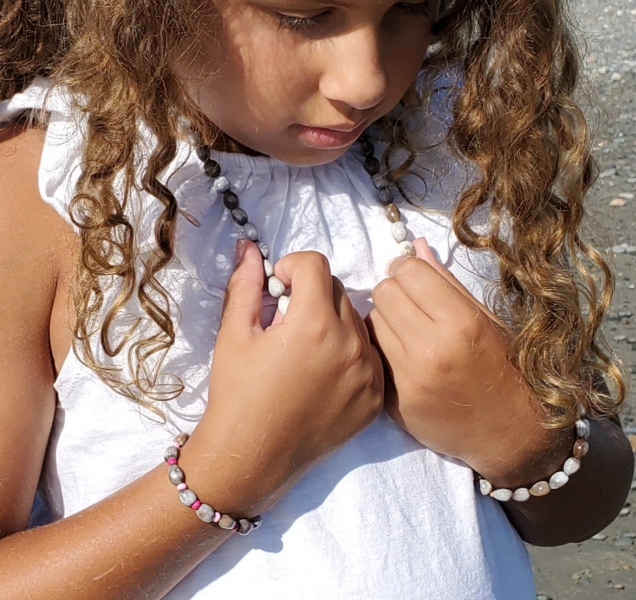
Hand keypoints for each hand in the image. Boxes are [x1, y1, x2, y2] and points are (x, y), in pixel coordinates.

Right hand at [184, 241, 383, 515]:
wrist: (251, 459)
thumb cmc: (236, 393)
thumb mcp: (235, 333)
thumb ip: (247, 284)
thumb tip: (249, 246)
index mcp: (313, 324)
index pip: (316, 265)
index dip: (291, 267)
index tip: (277, 287)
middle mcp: (349, 344)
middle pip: (338, 290)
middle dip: (312, 294)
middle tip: (287, 320)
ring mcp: (368, 373)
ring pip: (356, 320)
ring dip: (332, 321)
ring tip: (304, 348)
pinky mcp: (375, 398)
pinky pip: (369, 354)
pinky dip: (349, 353)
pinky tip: (322, 372)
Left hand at [367, 237, 567, 483]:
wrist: (510, 433)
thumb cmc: (505, 368)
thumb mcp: (486, 319)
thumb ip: (447, 283)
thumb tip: (416, 246)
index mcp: (460, 322)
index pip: (408, 272)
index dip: (409, 269)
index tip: (416, 279)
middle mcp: (432, 349)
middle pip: (384, 292)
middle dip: (395, 291)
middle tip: (411, 304)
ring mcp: (410, 378)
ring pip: (372, 321)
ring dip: (386, 320)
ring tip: (407, 330)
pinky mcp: (395, 401)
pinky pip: (373, 355)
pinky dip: (382, 349)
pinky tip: (402, 354)